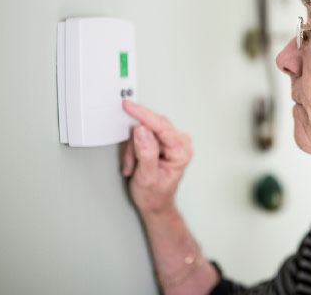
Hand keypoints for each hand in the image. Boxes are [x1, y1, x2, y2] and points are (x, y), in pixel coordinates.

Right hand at [121, 100, 193, 216]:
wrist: (155, 203)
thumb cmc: (155, 195)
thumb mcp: (146, 177)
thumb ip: (145, 153)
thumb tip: (141, 130)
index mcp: (182, 152)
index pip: (162, 126)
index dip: (144, 114)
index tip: (129, 106)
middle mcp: (180, 143)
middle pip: (151, 127)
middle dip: (135, 146)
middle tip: (132, 163)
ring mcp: (171, 140)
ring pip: (142, 132)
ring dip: (133, 150)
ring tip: (135, 167)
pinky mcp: (162, 140)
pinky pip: (141, 136)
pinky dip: (134, 150)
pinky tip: (136, 163)